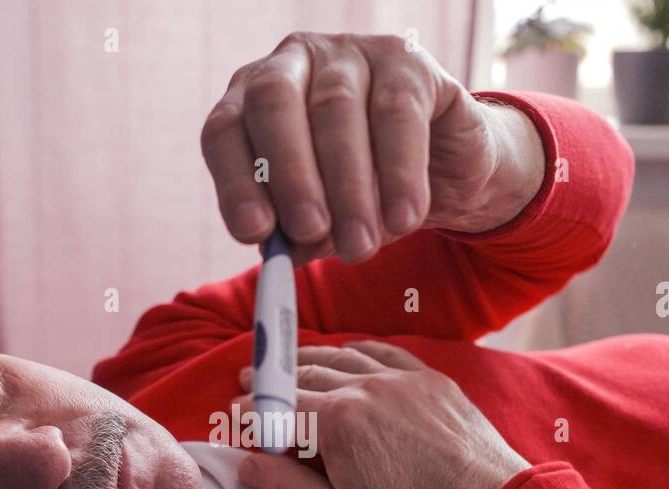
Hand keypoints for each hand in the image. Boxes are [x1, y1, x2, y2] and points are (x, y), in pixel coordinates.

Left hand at [201, 32, 544, 265]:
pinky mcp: (407, 59)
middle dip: (290, 174)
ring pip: (336, 109)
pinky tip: (403, 218)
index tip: (255, 233)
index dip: (235, 182)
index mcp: (252, 100)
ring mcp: (349, 54)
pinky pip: (397, 113)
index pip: (225, 130)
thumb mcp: (325, 221)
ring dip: (348, 186)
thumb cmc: (365, 195)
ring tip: (360, 244)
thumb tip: (280, 255)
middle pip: (274, 103)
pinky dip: (399, 172)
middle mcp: (293, 64)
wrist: (443, 174)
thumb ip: (298, 235)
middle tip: (309, 230)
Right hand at [234, 341, 529, 488]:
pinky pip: (381, 351)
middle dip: (270, 378)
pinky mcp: (427, 377)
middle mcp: (362, 387)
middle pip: (303, 375)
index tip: (233, 413)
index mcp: (334, 422)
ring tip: (287, 363)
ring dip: (306, 359)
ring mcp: (398, 378)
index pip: (277, 407)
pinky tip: (345, 352)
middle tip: (248, 380)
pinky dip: (355, 349)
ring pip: (340, 357)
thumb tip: (247, 464)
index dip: (250, 410)